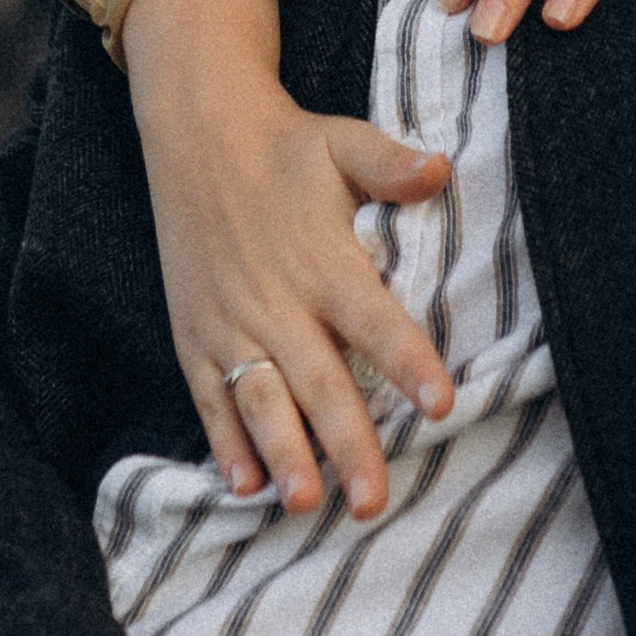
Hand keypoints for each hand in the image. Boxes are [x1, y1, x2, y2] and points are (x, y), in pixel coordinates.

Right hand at [125, 0, 455, 516]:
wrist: (195, 133)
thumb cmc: (286, 146)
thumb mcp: (343, 144)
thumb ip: (390, 166)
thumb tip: (439, 168)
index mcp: (324, 260)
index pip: (374, 320)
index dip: (407, 362)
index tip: (441, 404)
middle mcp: (276, 300)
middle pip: (318, 381)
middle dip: (347, 443)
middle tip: (373, 501)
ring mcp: (229, 323)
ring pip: (260, 399)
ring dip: (282, 451)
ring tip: (303, 502)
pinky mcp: (193, 336)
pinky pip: (209, 398)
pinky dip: (224, 442)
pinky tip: (244, 485)